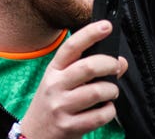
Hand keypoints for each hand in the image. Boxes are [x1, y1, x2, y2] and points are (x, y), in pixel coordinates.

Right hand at [20, 20, 127, 138]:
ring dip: (112, 90)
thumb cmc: (53, 103)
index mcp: (54, 70)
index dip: (90, 33)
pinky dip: (109, 111)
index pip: (72, 46)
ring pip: (97, 91)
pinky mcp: (69, 126)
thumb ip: (89, 70)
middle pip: (88, 67)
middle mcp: (55, 86)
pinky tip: (105, 109)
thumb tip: (120, 62)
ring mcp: (61, 107)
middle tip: (116, 66)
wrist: (34, 134)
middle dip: (109, 64)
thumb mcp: (63, 82)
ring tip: (111, 92)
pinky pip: (99, 115)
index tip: (107, 26)